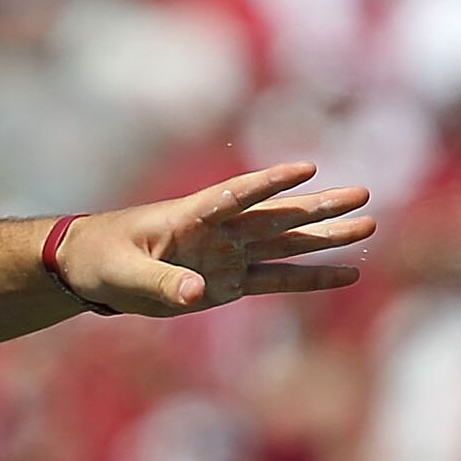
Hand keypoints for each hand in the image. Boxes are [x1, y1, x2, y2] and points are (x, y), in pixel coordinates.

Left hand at [57, 162, 374, 316]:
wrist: (92, 271)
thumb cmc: (102, 260)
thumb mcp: (124, 274)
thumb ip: (161, 282)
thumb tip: (198, 292)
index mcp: (190, 216)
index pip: (236, 195)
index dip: (269, 183)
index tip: (306, 169)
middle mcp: (218, 231)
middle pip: (276, 216)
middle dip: (318, 206)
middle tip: (364, 193)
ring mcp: (228, 254)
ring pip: (286, 243)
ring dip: (326, 236)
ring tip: (368, 224)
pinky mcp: (230, 281)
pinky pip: (278, 279)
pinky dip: (311, 277)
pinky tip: (347, 274)